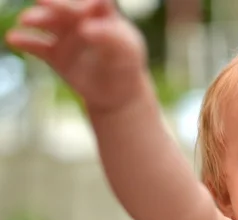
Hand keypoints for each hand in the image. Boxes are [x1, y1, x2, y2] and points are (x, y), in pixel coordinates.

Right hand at [6, 0, 148, 112]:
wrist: (117, 95)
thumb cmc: (126, 67)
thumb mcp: (126, 53)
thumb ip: (110, 38)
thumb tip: (86, 28)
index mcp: (103, 13)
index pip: (93, 0)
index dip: (83, 2)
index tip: (82, 9)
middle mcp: (81, 19)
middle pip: (67, 7)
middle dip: (56, 4)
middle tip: (43, 1)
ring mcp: (66, 35)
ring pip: (48, 22)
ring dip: (37, 18)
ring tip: (27, 20)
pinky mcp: (54, 54)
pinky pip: (37, 45)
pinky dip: (25, 41)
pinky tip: (14, 39)